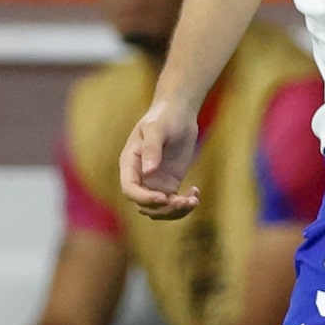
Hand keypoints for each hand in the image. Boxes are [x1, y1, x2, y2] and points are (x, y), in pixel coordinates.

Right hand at [119, 99, 201, 219]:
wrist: (179, 113)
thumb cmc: (164, 116)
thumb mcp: (156, 129)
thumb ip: (152, 149)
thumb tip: (149, 171)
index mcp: (130, 164)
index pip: (129, 189)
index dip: (144, 198)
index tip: (164, 197)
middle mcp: (140, 177)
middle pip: (144, 205)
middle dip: (163, 208)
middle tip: (183, 201)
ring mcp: (154, 183)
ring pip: (159, 209)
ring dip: (175, 211)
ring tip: (192, 200)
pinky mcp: (169, 184)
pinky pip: (173, 203)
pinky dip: (184, 205)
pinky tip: (195, 193)